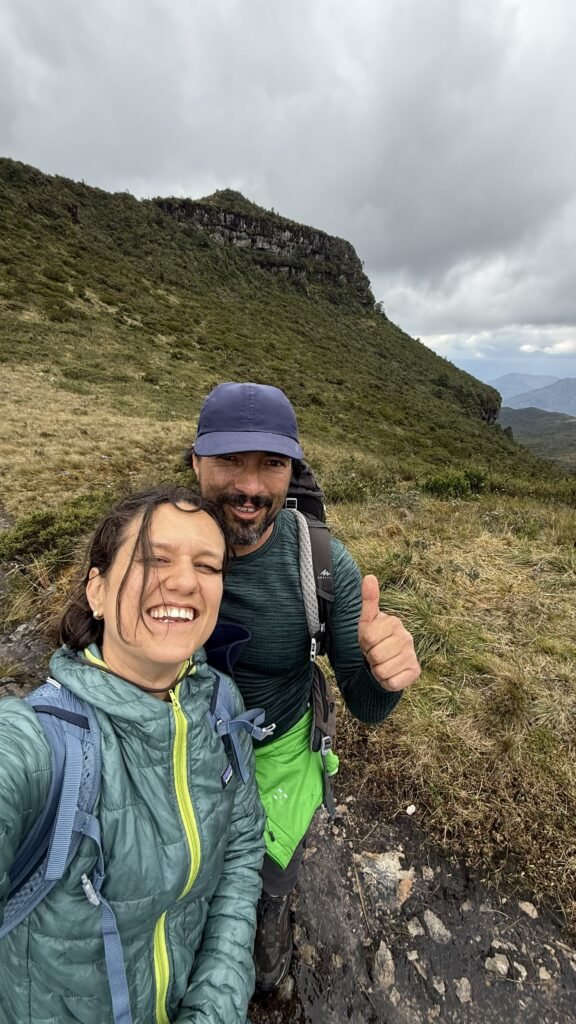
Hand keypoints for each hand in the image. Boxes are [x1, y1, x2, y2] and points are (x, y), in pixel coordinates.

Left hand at [358, 575, 420, 691]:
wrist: (384, 663)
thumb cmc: (374, 640)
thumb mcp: (366, 621)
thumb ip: (368, 600)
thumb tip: (369, 576)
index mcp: (394, 622)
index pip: (367, 637)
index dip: (363, 643)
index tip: (368, 642)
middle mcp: (407, 637)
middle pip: (375, 655)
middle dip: (370, 658)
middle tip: (374, 654)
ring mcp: (412, 655)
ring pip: (382, 670)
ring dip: (377, 670)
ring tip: (381, 663)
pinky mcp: (415, 672)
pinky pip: (392, 682)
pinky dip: (386, 681)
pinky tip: (390, 673)